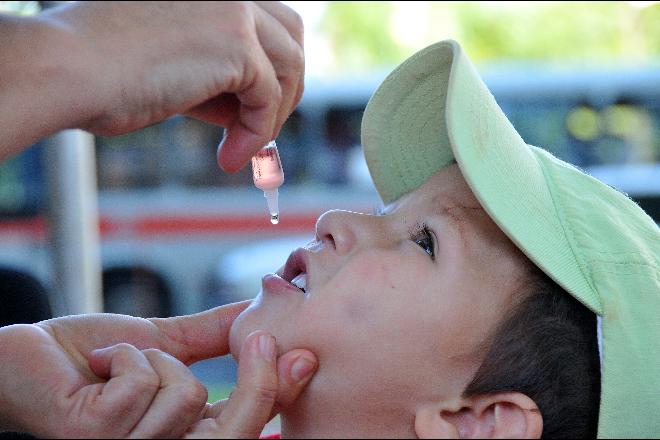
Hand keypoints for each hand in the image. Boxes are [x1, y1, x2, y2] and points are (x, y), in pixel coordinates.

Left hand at [0, 302, 317, 437]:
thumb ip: (211, 336)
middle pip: (237, 428)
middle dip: (259, 378)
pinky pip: (143, 379)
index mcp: (183, 435)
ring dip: (152, 357)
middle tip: (259, 335)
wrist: (28, 357)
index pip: (246, 426)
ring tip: (119, 362)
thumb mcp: (164, 343)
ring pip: (186, 393)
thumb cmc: (91, 357)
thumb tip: (257, 313)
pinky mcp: (96, 438)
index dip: (279, 394)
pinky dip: (125, 355)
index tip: (304, 357)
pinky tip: (99, 365)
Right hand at [46, 1, 303, 171]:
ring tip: (243, 147)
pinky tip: (230, 157)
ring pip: (291, 65)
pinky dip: (256, 133)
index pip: (264, 21)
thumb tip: (245, 105)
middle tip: (260, 126)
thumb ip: (213, 73)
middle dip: (285, 85)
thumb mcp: (172, 64)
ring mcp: (234, 9)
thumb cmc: (101, 70)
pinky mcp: (237, 43)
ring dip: (274, 114)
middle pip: (290, 35)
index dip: (267, 68)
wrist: (66, 69)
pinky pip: (269, 99)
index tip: (251, 110)